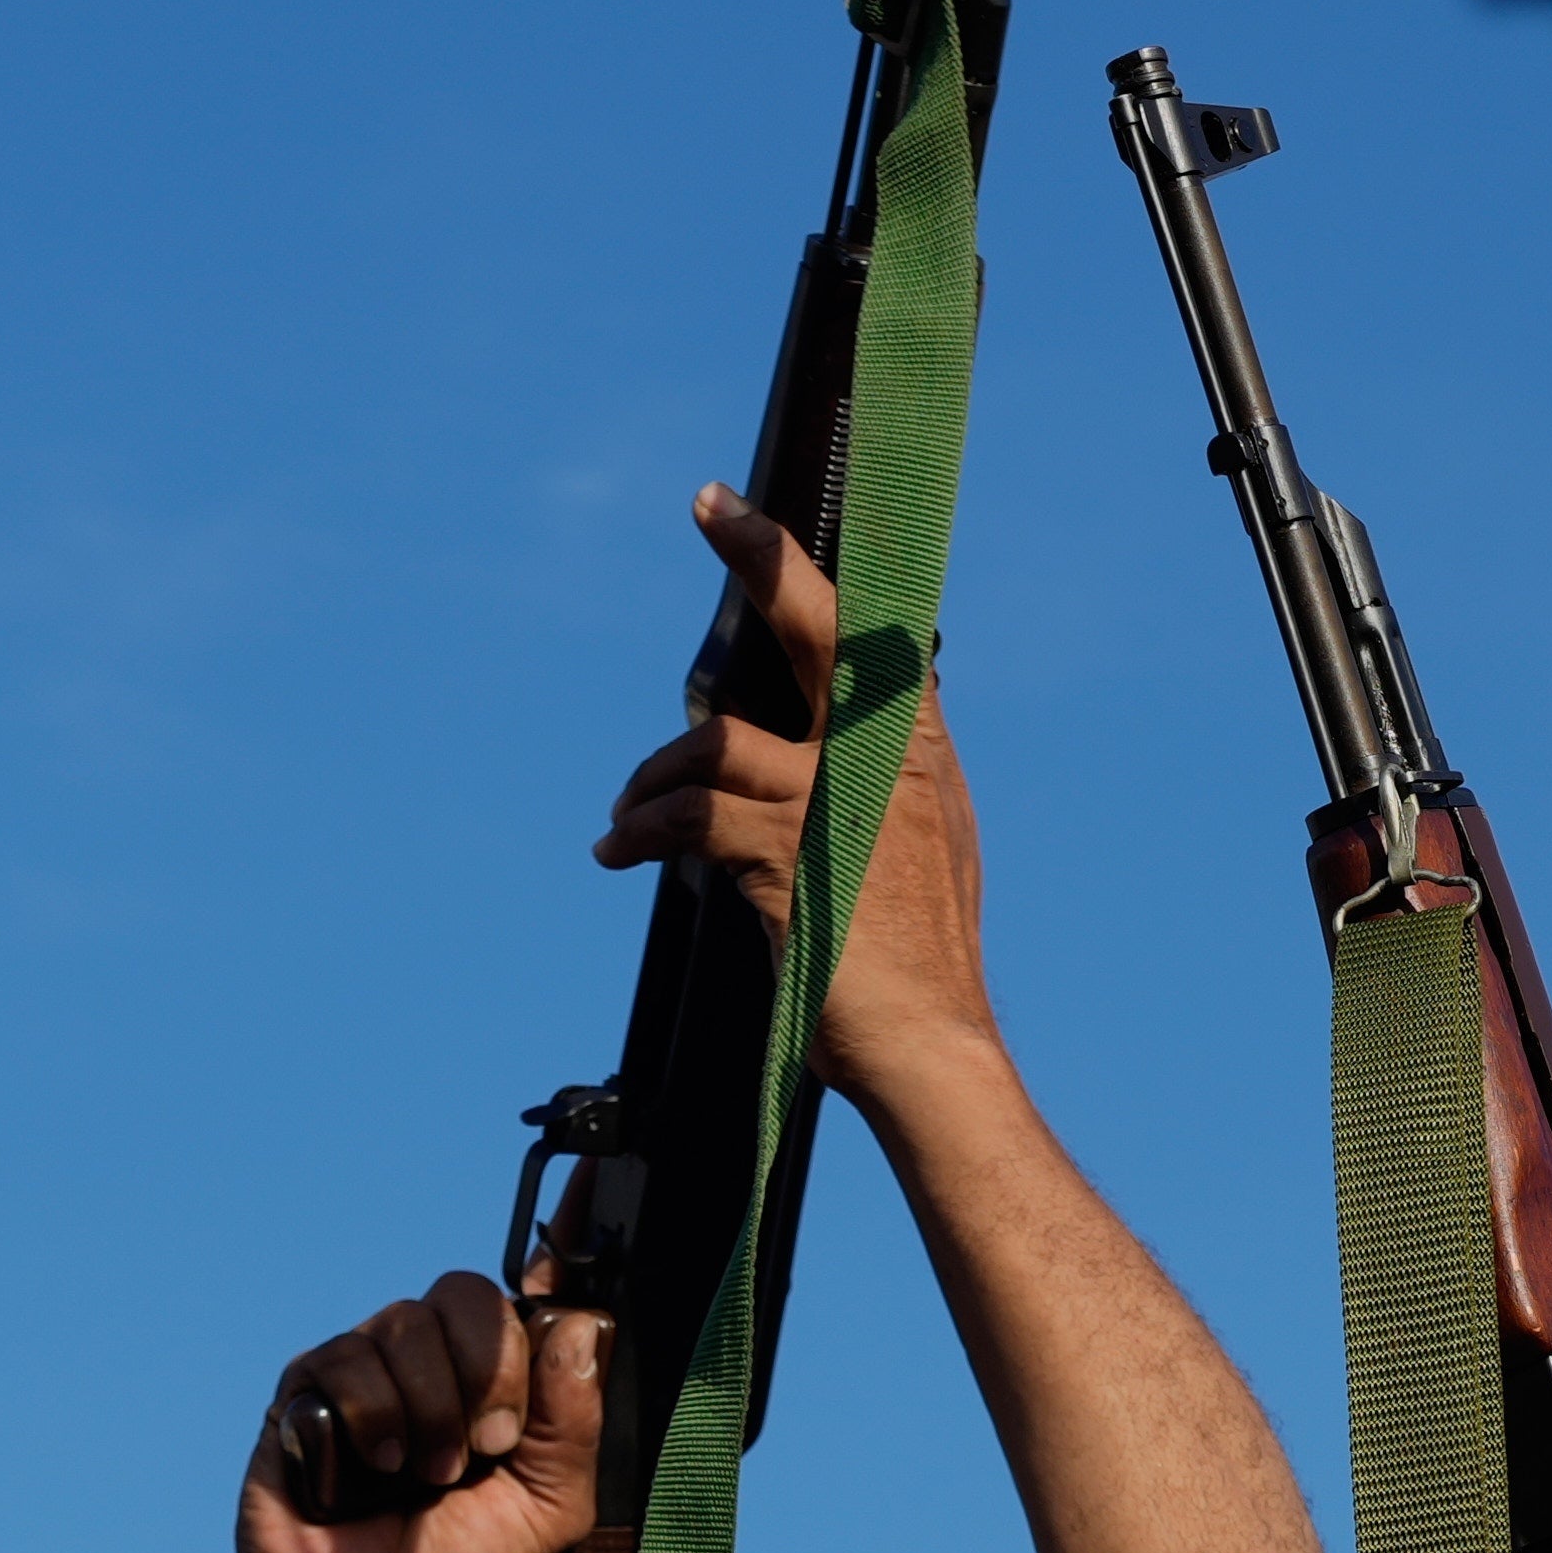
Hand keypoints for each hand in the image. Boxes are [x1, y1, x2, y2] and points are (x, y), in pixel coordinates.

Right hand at [239, 1272, 616, 1552]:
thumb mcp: (547, 1511)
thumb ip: (575, 1425)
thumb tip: (578, 1327)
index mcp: (493, 1381)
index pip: (520, 1299)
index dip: (542, 1286)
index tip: (556, 1301)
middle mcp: (430, 1361)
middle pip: (465, 1295)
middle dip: (489, 1371)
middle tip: (488, 1448)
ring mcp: (367, 1367)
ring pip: (407, 1323)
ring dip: (429, 1409)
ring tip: (423, 1476)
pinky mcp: (306, 1386)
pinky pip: (346, 1355)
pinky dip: (371, 1414)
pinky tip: (374, 1468)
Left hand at [595, 489, 990, 1103]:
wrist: (931, 1047)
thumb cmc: (916, 958)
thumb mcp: (920, 839)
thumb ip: (881, 774)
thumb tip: (831, 733)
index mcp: (917, 745)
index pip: (866, 628)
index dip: (798, 566)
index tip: (738, 511)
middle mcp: (884, 757)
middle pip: (819, 628)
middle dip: (762, 559)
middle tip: (708, 505)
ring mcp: (835, 801)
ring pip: (715, 744)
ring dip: (654, 777)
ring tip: (628, 816)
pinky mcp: (784, 856)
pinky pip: (688, 817)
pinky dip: (640, 831)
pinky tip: (620, 852)